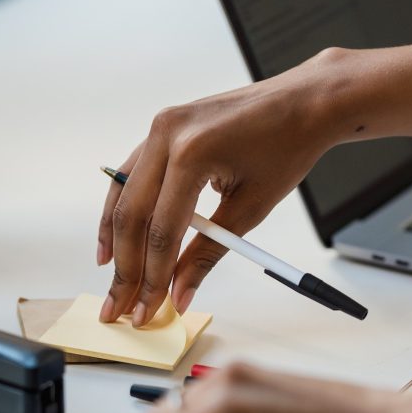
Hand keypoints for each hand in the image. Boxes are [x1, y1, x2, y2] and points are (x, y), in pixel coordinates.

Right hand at [97, 55, 337, 325]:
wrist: (303, 103)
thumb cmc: (287, 147)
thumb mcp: (250, 208)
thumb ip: (207, 254)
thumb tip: (180, 291)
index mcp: (192, 153)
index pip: (162, 231)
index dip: (153, 277)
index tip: (149, 308)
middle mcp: (166, 135)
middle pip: (132, 215)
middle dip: (126, 267)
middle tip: (120, 304)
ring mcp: (160, 127)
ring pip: (123, 195)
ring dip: (115, 238)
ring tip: (109, 274)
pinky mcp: (162, 129)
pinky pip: (132, 174)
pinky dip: (123, 207)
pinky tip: (116, 233)